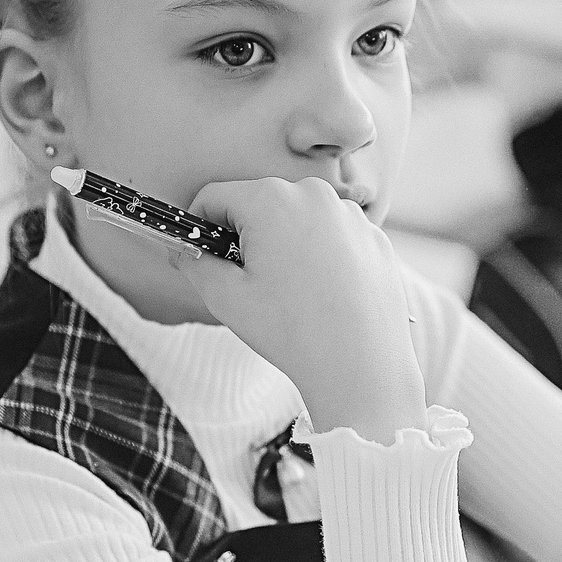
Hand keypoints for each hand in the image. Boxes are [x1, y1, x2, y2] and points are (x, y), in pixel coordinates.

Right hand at [171, 176, 425, 444]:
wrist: (361, 366)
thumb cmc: (292, 332)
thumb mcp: (225, 298)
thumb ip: (195, 263)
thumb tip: (185, 249)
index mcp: (271, 200)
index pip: (215, 197)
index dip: (200, 227)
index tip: (202, 257)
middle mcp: (313, 194)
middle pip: (259, 204)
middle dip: (246, 236)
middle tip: (251, 283)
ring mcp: (350, 214)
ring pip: (298, 219)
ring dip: (285, 244)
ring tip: (292, 294)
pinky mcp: (375, 236)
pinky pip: (333, 235)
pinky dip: (321, 256)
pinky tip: (324, 295)